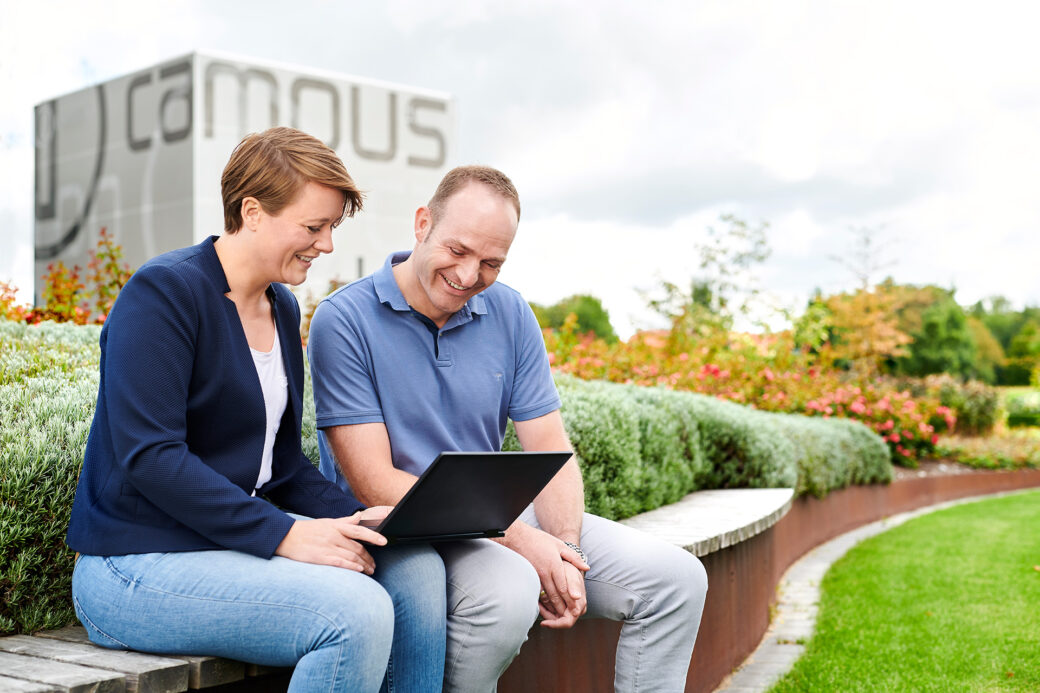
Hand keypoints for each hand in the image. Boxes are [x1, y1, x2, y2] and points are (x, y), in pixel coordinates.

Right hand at [274, 511, 388, 573]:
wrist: (287, 537)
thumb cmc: (309, 530)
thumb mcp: (328, 522)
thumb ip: (346, 521)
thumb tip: (360, 515)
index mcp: (337, 526)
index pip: (360, 530)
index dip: (374, 536)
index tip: (385, 542)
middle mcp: (335, 536)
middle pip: (358, 548)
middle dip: (369, 558)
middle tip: (374, 566)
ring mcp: (328, 547)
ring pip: (351, 556)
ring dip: (363, 565)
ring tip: (369, 571)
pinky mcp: (321, 557)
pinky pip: (340, 562)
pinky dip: (351, 567)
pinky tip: (359, 570)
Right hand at [508, 524, 588, 628]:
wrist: (518, 537)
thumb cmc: (540, 540)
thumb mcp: (559, 545)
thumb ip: (574, 558)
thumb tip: (586, 567)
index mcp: (554, 565)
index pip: (564, 587)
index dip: (570, 599)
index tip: (576, 608)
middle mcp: (545, 572)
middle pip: (555, 594)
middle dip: (563, 607)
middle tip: (570, 616)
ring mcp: (535, 576)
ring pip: (545, 596)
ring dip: (553, 607)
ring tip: (559, 616)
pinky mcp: (529, 577)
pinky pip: (537, 592)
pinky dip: (542, 601)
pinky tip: (546, 606)